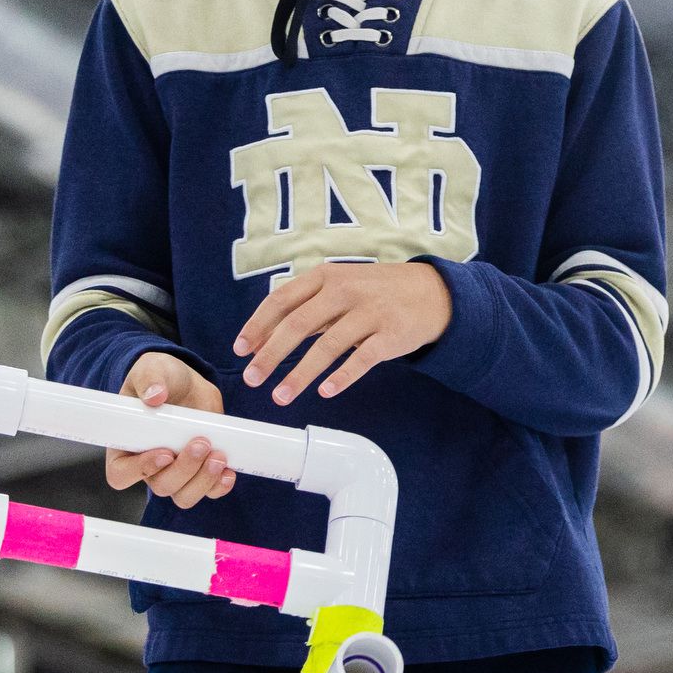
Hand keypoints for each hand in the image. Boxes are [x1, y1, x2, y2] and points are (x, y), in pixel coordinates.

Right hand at [109, 354, 233, 504]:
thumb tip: (155, 395)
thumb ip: (149, 379)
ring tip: (219, 456)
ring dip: (203, 481)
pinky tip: (229, 471)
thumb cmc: (161, 378)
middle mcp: (149, 466)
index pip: (121, 474)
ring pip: (185, 495)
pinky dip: (219, 486)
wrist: (188, 383)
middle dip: (184, 469)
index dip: (141, 470)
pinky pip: (209, 491)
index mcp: (125, 446)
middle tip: (201, 443)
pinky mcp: (200, 471)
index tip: (164, 452)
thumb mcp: (151, 369)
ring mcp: (175, 472)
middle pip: (162, 486)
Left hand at [232, 261, 451, 405]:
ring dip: (300, 374)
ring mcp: (370, 312)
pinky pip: (362, 359)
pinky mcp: (391, 335)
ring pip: (327, 346)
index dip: (258, 325)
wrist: (432, 293)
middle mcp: (345, 290)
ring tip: (280, 396)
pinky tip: (325, 392)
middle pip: (298, 324)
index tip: (240, 350)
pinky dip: (341, 377)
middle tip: (252, 379)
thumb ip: (304, 310)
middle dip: (271, 354)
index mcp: (326, 276)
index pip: (282, 300)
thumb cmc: (375, 293)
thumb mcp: (339, 287)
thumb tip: (260, 340)